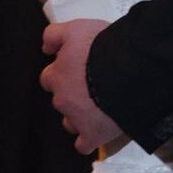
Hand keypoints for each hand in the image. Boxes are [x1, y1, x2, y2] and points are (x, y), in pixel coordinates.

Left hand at [41, 18, 120, 153]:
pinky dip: (90, 138)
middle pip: (61, 99)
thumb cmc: (102, 47)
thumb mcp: (76, 28)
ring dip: (79, 116)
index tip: (79, 68)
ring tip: (100, 106)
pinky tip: (99, 131)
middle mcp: (61, 99)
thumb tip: (46, 48)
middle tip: (93, 85)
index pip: (51, 77)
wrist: (127, 71)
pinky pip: (84, 144)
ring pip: (70, 121)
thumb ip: (55, 35)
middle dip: (72, 94)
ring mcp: (75, 119)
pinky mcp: (92, 135)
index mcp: (57, 75)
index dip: (65, 72)